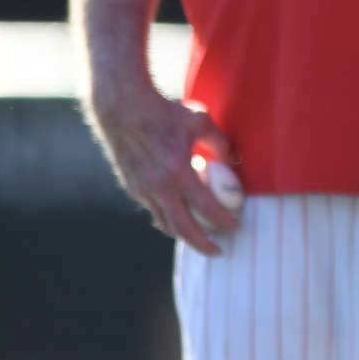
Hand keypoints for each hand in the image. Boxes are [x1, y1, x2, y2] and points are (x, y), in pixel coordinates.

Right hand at [86, 88, 240, 254]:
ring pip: (165, 222)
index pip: (206, 206)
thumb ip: (220, 143)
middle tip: (218, 251)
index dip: (223, 220)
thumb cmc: (164, 111)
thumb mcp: (199, 121)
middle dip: (202, 244)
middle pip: (183, 227)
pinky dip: (167, 219)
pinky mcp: (131, 186)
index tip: (236, 227)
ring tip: (200, 238)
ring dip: (183, 234)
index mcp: (177, 171)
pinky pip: (153, 210)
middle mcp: (158, 186)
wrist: (122, 108)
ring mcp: (142, 189)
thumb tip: (235, 161)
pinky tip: (177, 218)